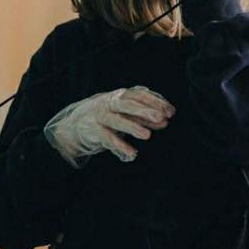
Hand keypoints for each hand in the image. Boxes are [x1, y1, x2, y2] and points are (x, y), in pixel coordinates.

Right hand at [44, 86, 173, 162]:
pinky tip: (132, 154)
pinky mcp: (93, 131)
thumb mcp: (127, 113)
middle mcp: (110, 103)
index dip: (155, 102)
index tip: (171, 111)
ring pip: (117, 121)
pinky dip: (120, 146)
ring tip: (147, 135)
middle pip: (128, 105)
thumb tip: (165, 120)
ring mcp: (100, 116)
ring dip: (132, 127)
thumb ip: (145, 116)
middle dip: (144, 110)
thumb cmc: (109, 115)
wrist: (77, 122)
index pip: (140, 95)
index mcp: (120, 95)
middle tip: (161, 117)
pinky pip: (108, 139)